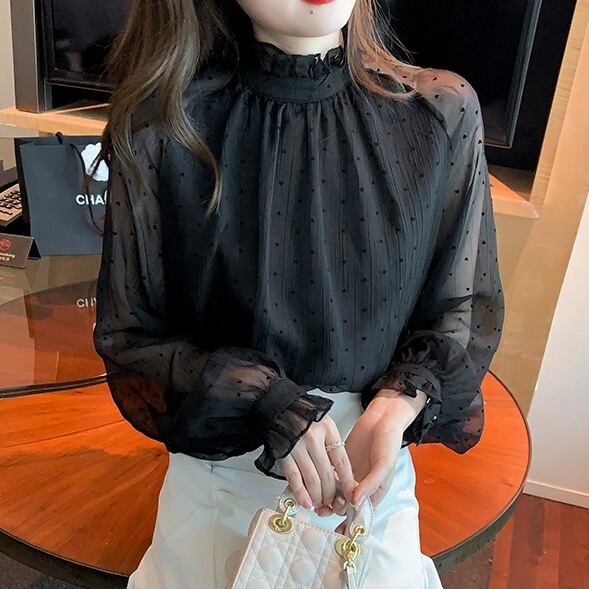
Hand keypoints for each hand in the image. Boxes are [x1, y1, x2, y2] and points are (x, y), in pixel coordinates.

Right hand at [276, 414, 357, 512]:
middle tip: (333, 502)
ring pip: (312, 479)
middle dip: (331, 494)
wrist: (279, 408)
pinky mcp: (283, 453)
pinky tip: (306, 501)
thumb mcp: (323, 424)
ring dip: (317, 496)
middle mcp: (313, 437)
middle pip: (327, 474)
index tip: (352, 494)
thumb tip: (342, 475)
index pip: (342, 461)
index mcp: (327, 429)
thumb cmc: (303, 418)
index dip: (347, 482)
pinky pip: (294, 478)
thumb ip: (332, 445)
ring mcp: (297, 445)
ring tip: (320, 503)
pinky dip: (301, 493)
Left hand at [324, 388, 427, 532]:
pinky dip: (324, 482)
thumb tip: (356, 502)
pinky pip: (331, 477)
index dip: (351, 522)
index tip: (339, 531)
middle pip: (346, 505)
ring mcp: (351, 475)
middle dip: (335, 510)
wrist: (381, 419)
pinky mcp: (341, 463)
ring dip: (327, 499)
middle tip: (323, 510)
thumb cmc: (389, 442)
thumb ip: (371, 484)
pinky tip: (315, 484)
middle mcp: (362, 486)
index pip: (362, 513)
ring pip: (337, 493)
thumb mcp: (384, 464)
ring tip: (317, 502)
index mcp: (375, 491)